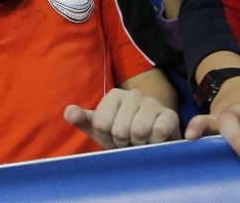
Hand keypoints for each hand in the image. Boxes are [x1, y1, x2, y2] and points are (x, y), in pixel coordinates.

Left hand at [64, 88, 179, 149]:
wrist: (151, 140)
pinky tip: (154, 141)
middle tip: (128, 142)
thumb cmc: (120, 134)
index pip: (101, 124)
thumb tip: (69, 113)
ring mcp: (153, 103)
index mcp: (113, 95)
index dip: (106, 138)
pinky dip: (155, 144)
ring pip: (138, 131)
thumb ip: (81, 119)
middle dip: (122, 143)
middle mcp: (133, 94)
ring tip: (140, 142)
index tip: (112, 137)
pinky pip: (159, 132)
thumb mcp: (98, 128)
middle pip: (119, 130)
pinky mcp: (170, 115)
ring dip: (138, 145)